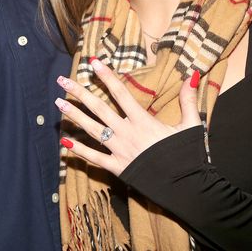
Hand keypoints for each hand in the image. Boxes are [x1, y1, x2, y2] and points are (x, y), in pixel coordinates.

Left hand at [55, 58, 200, 175]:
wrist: (187, 188)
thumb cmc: (188, 156)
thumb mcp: (191, 125)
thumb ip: (188, 99)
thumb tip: (193, 74)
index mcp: (143, 121)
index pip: (120, 93)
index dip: (106, 76)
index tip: (92, 62)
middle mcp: (127, 133)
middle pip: (98, 108)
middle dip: (79, 93)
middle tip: (63, 80)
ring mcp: (120, 151)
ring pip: (92, 129)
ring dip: (74, 115)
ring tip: (58, 103)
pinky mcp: (117, 168)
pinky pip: (94, 158)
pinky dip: (79, 150)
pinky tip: (64, 143)